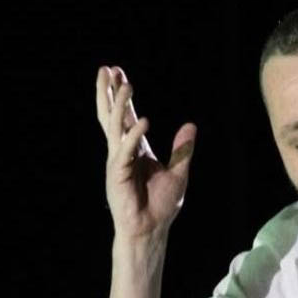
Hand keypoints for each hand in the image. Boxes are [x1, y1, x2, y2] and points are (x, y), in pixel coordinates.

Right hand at [95, 66, 196, 239]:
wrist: (151, 229)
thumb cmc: (160, 205)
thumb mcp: (178, 172)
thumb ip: (182, 149)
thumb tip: (191, 125)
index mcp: (135, 150)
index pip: (125, 117)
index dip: (121, 96)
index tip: (118, 73)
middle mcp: (122, 152)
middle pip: (112, 116)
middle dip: (108, 92)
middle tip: (106, 68)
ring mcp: (118, 162)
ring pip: (115, 127)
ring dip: (120, 105)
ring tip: (125, 84)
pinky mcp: (118, 174)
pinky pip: (125, 150)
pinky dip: (134, 135)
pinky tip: (143, 120)